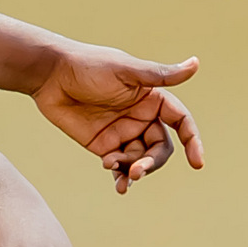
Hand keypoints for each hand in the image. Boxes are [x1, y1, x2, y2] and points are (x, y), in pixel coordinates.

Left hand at [31, 47, 203, 194]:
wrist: (50, 75)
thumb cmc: (89, 66)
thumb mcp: (126, 71)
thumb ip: (160, 75)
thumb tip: (196, 64)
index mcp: (152, 99)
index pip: (181, 122)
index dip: (192, 141)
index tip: (197, 162)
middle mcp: (141, 117)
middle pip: (160, 148)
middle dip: (152, 162)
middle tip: (137, 171)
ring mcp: (122, 133)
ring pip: (140, 160)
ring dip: (135, 170)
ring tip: (121, 175)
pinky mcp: (103, 145)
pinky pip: (119, 166)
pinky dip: (120, 176)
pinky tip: (117, 182)